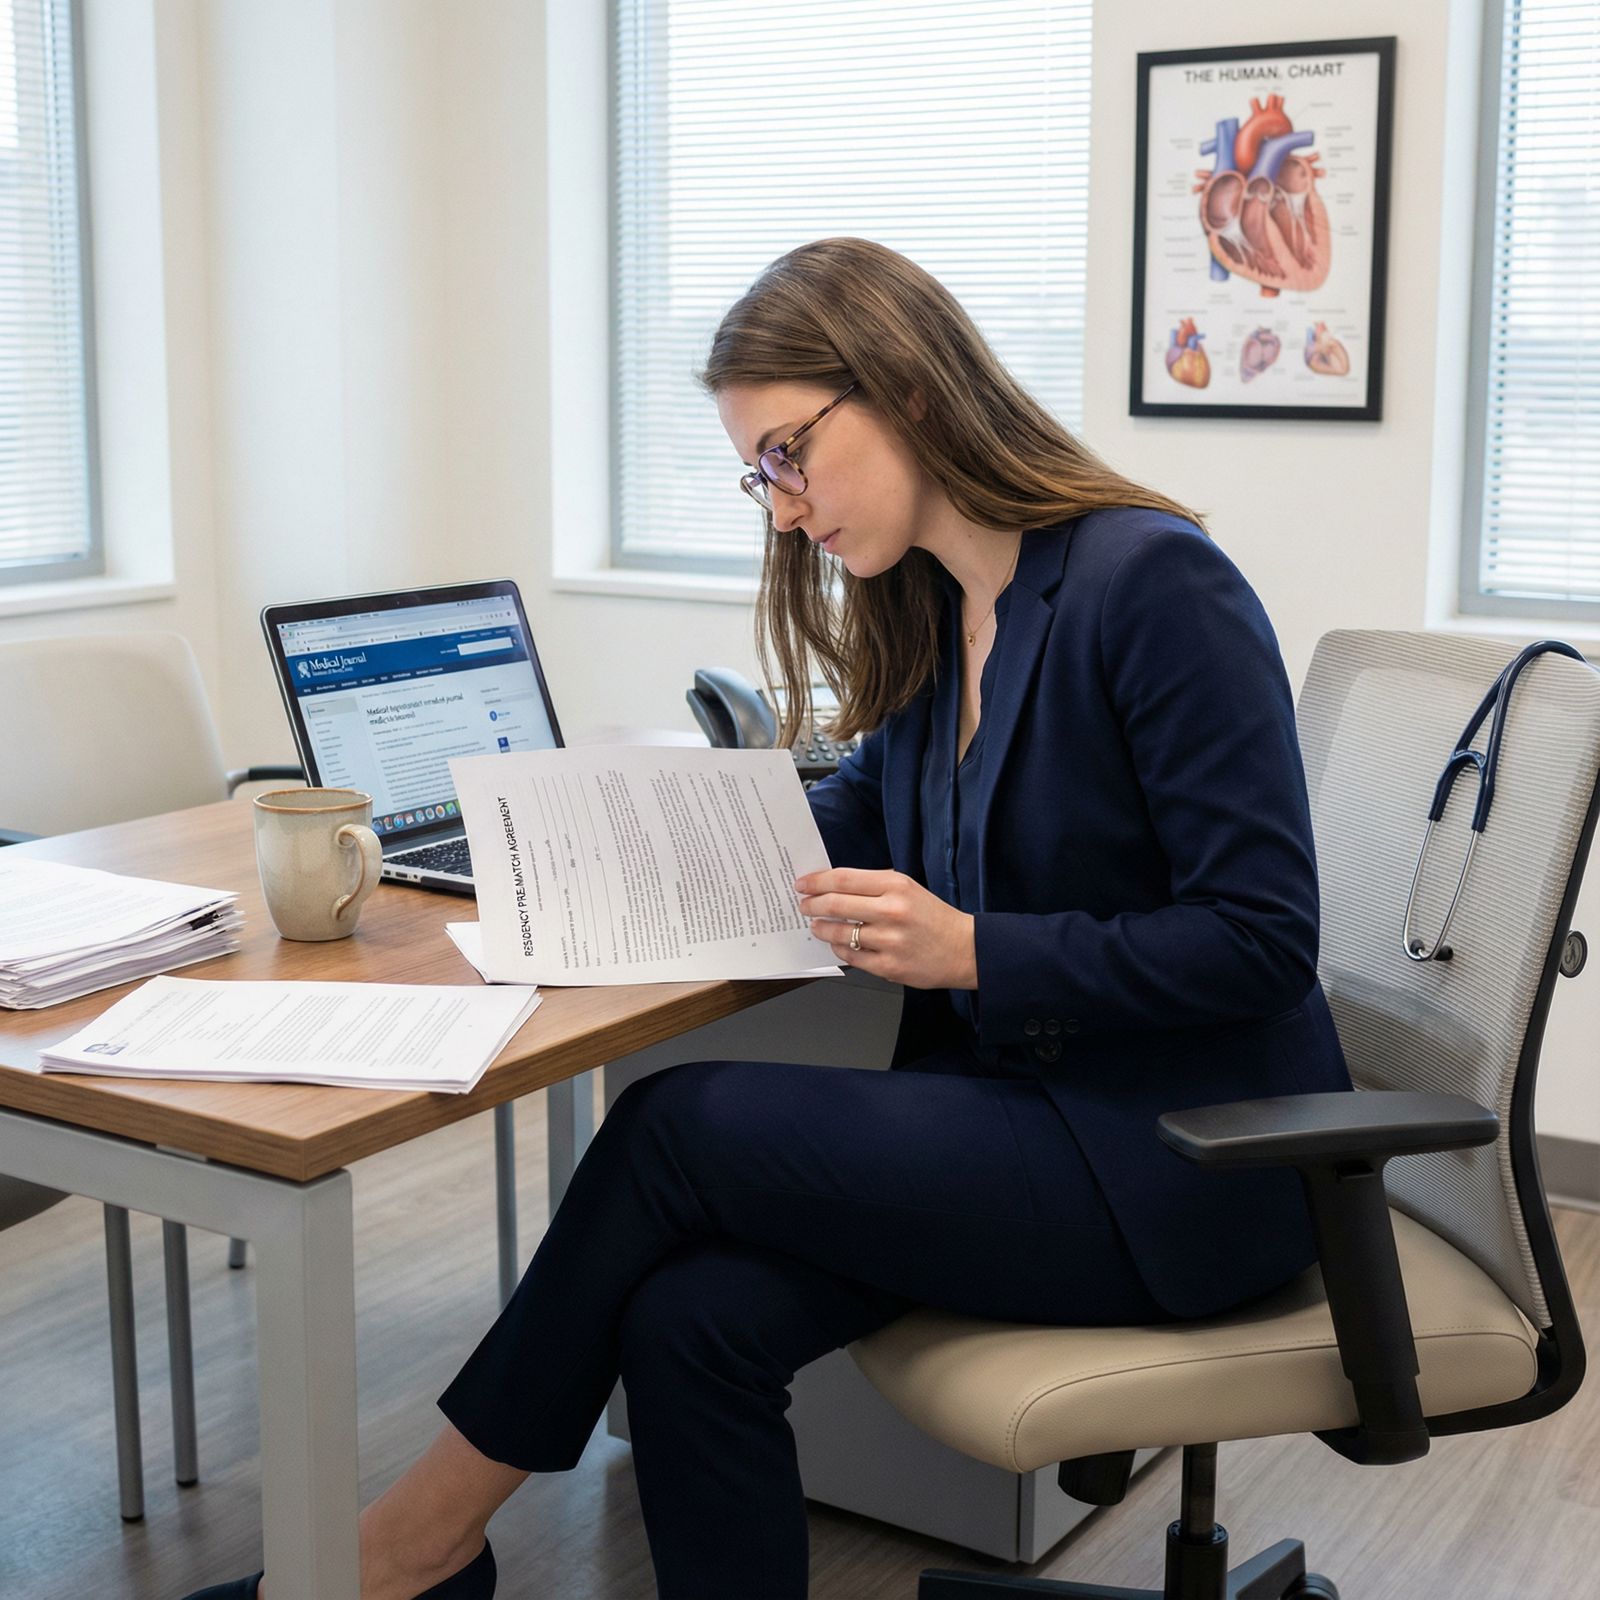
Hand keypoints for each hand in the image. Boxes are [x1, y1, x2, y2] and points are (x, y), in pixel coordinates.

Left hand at [795, 868, 977, 989]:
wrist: (964, 950)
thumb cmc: (933, 917)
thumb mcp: (908, 888)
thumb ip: (874, 885)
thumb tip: (834, 886)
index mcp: (896, 886)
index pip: (844, 879)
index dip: (817, 881)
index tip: (803, 884)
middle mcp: (892, 912)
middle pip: (836, 904)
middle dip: (812, 905)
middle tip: (804, 905)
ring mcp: (890, 941)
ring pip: (840, 933)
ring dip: (821, 928)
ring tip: (816, 926)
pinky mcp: (888, 966)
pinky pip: (851, 956)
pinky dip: (838, 948)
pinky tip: (837, 943)